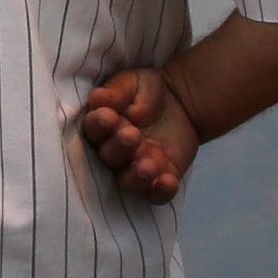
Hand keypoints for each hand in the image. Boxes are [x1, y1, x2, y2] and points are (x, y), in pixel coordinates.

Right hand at [76, 66, 202, 203]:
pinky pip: (157, 194)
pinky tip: (168, 181)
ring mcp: (138, 169)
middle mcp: (116, 153)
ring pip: (129, 182)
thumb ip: (116, 91)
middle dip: (119, 148)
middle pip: (110, 157)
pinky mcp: (161, 179)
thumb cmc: (147, 91)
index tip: (109, 116)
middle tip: (132, 135)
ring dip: (136, 176)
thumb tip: (98, 98)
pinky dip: (161, 192)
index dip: (99, 125)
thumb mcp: (133, 83)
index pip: (94, 130)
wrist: (183, 101)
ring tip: (148, 165)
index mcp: (103, 127)